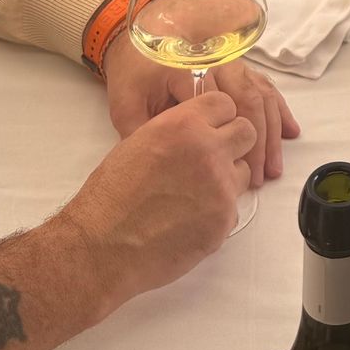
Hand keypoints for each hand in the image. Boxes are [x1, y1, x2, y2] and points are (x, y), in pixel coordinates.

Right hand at [58, 93, 256, 309]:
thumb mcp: (139, 143)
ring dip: (227, 179)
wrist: (102, 247)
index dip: (219, 116)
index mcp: (183, 124)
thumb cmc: (111, 195)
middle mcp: (208, 150)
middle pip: (247, 132)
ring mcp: (220, 187)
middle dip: (234, 143)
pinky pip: (233, 208)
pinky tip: (188, 221)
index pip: (225, 103)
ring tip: (194, 195)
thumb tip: (200, 131)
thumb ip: (177, 132)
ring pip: (244, 172)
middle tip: (213, 159)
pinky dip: (216, 213)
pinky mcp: (223, 220)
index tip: (210, 129)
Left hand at [103, 40, 300, 189]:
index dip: (230, 142)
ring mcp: (231, 63)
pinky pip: (264, 86)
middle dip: (258, 142)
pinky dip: (279, 110)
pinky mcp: (238, 67)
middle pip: (247, 101)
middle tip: (260, 176)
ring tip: (273, 167)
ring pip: (261, 95)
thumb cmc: (132, 75)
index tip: (237, 173)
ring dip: (272, 132)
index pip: (218, 107)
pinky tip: (291, 132)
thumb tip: (162, 166)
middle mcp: (216, 63)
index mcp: (188, 70)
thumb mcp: (125, 104)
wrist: (136, 42)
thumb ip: (141, 132)